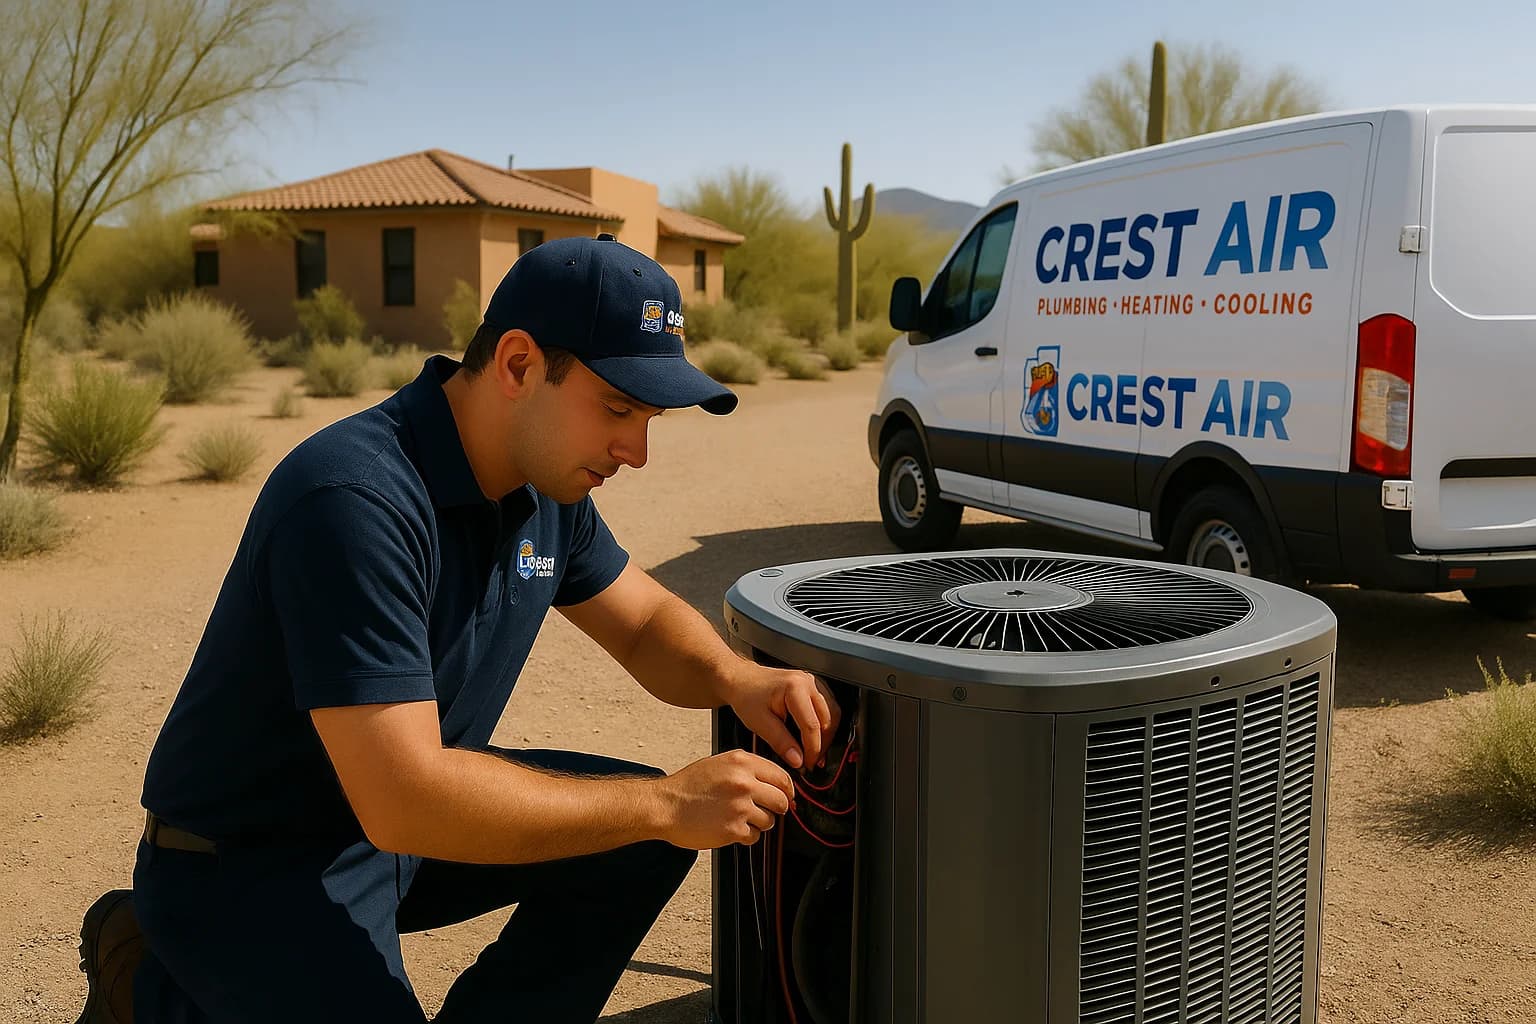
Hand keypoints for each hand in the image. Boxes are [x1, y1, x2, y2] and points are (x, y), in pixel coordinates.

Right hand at [653, 750, 794, 848]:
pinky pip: (754, 836)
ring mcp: (739, 807)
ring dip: (759, 823)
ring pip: (770, 820)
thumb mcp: (720, 763)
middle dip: (776, 808)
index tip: (786, 796)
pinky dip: (746, 836)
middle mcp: (743, 782)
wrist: (665, 806)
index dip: (786, 789)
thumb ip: (748, 769)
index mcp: (741, 762)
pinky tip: (731, 828)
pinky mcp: (733, 829)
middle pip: (781, 800)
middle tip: (766, 810)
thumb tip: (775, 782)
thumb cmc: (689, 786)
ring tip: (739, 818)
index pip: (781, 776)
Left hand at [724, 665, 841, 770]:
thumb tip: (798, 760)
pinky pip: (829, 707)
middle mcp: (808, 682)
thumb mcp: (759, 723)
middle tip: (812, 762)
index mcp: (795, 688)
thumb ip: (780, 742)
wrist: (741, 680)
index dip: (812, 749)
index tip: (807, 764)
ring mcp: (813, 682)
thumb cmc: (747, 696)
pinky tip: (816, 737)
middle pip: (828, 720)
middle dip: (823, 744)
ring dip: (827, 735)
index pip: (812, 725)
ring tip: (815, 752)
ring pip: (833, 713)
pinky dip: (825, 725)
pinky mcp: (813, 687)